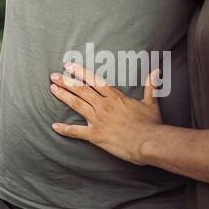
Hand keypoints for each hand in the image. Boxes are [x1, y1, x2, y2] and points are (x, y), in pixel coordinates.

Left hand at [48, 62, 163, 164]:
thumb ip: (150, 86)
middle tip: (53, 75)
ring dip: (63, 96)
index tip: (69, 65)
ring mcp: (98, 120)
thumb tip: (156, 71)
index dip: (80, 72)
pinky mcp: (96, 135)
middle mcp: (104, 105)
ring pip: (77, 105)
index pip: (94, 80)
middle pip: (81, 89)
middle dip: (66, 81)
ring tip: (52, 89)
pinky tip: (54, 126)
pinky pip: (77, 131)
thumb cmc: (151, 124)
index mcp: (115, 97)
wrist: (149, 142)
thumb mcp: (151, 103)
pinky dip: (65, 129)